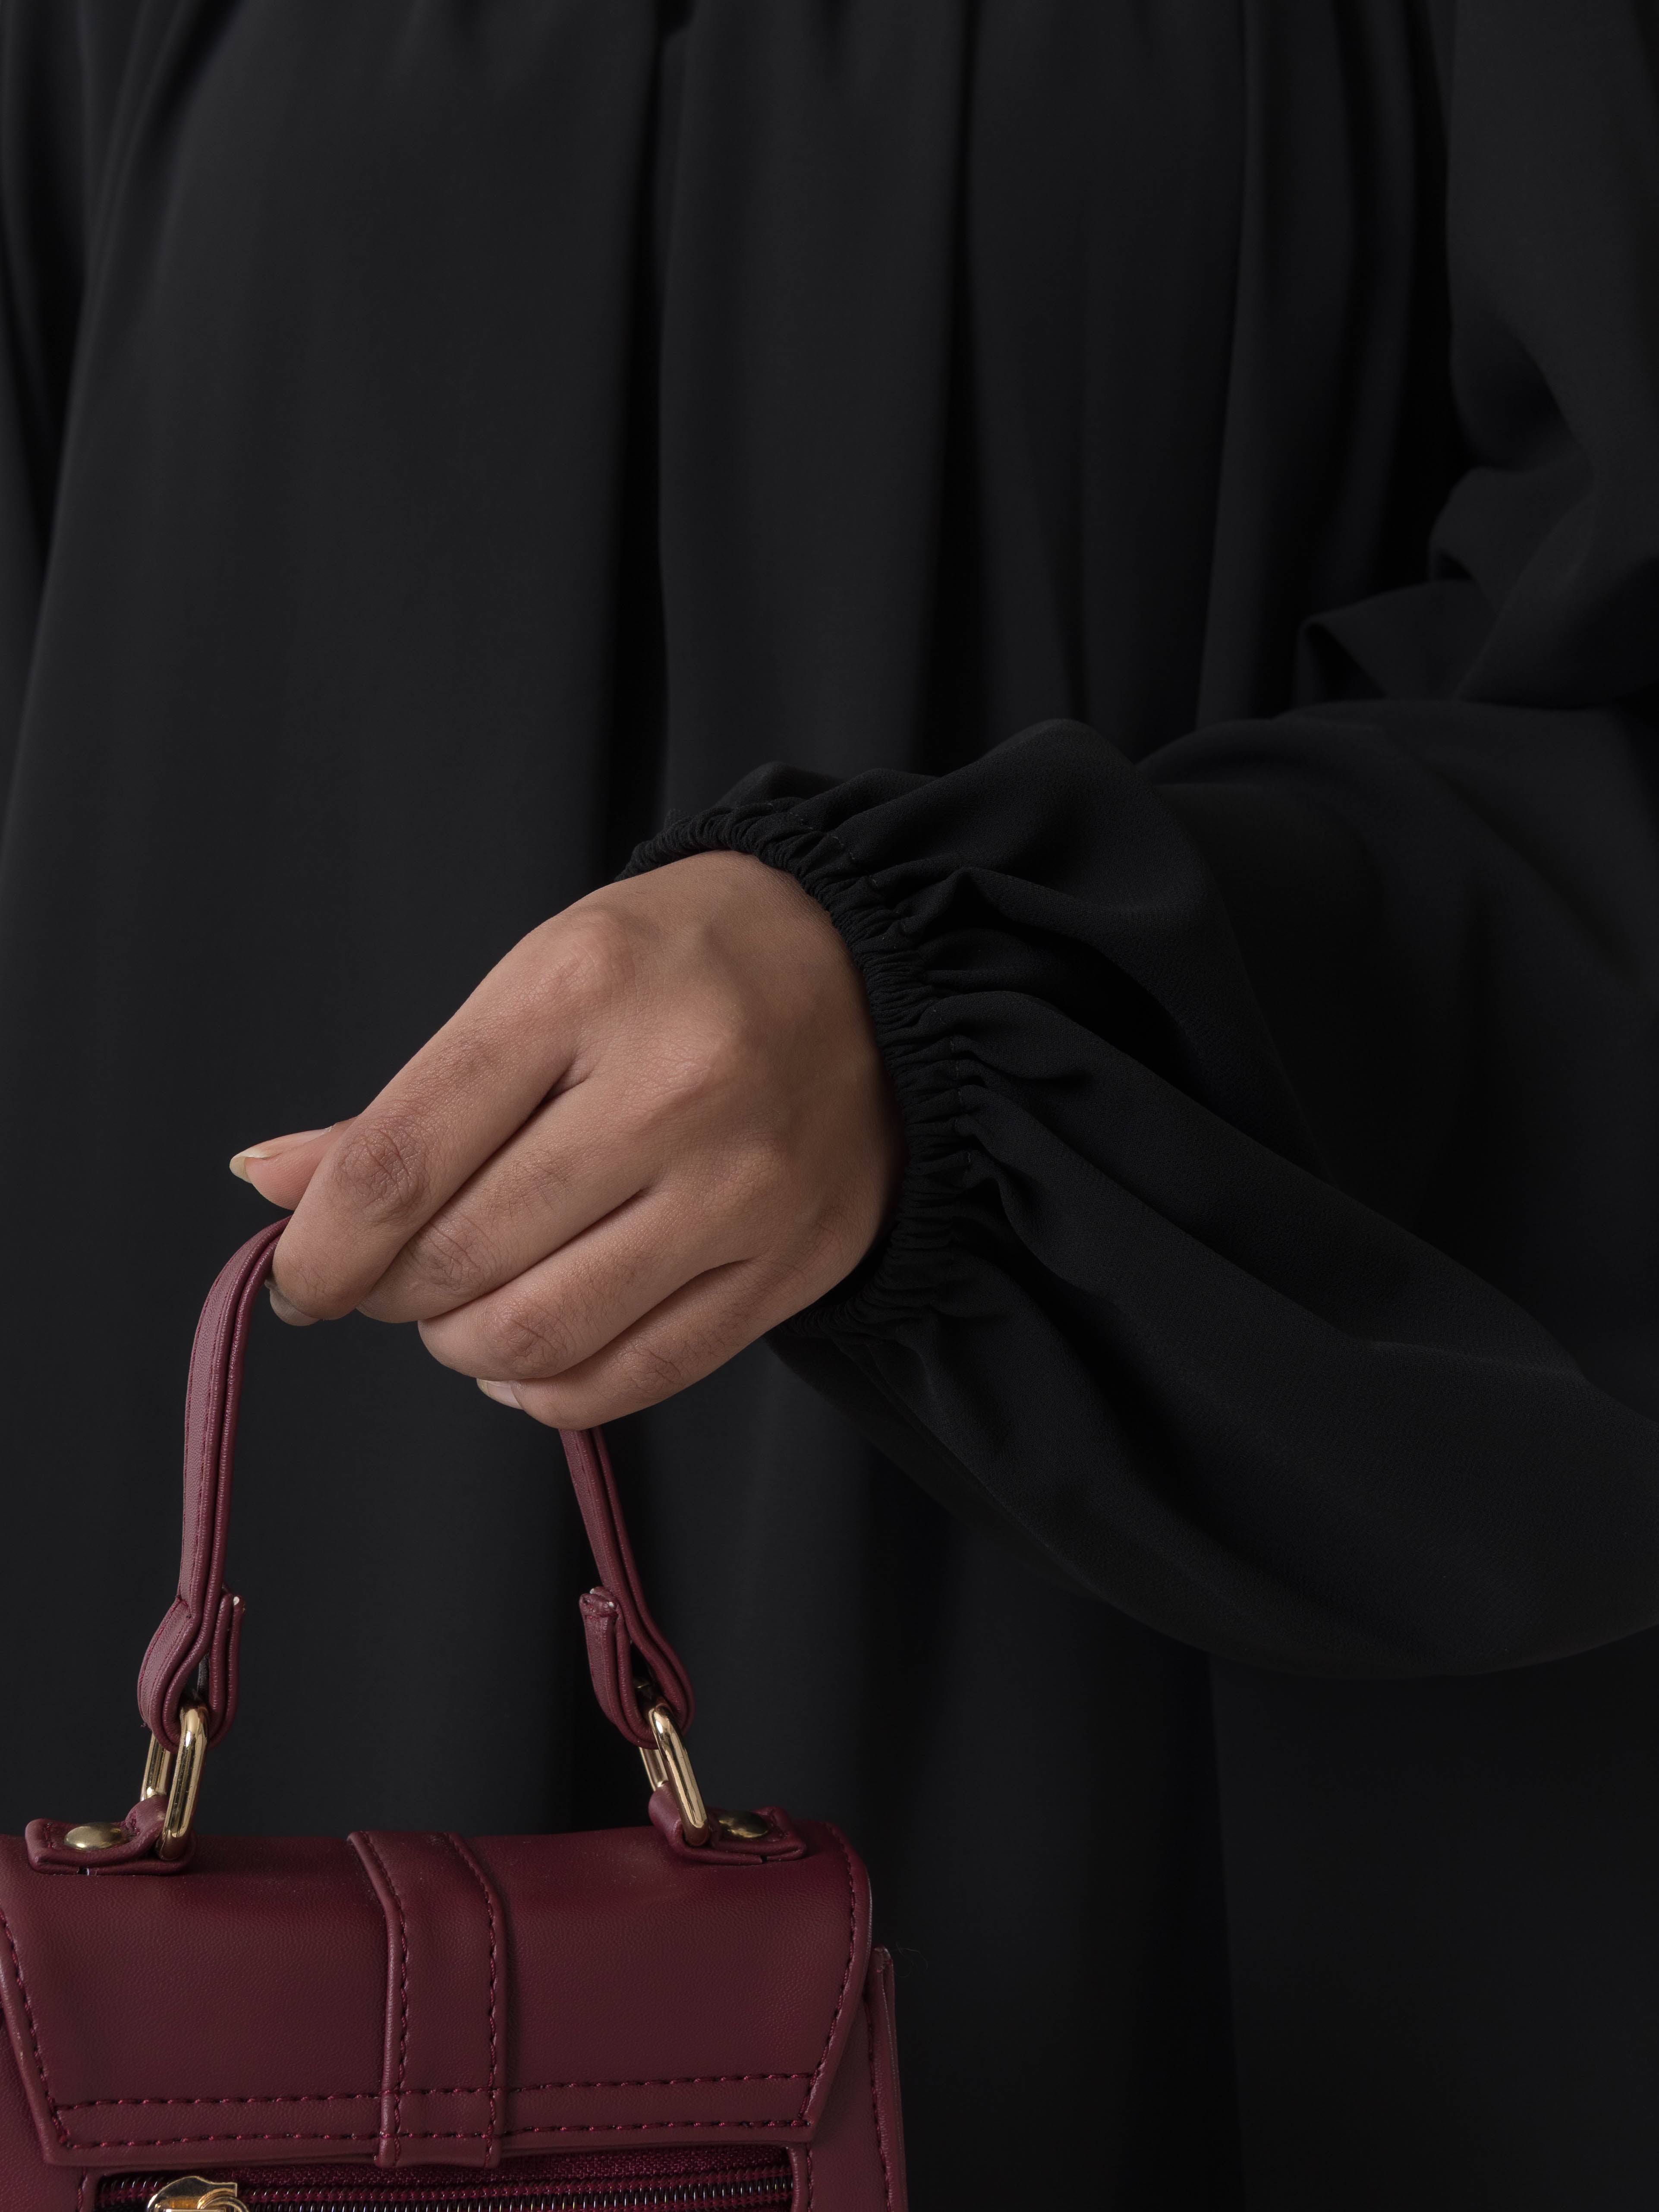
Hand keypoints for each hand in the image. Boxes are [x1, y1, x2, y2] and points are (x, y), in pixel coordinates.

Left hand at [231, 853, 901, 1425]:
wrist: (877, 972)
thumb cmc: (681, 970)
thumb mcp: (537, 984)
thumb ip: (407, 1102)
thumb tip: (270, 1186)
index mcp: (583, 988)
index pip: (402, 1159)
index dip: (322, 1246)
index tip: (302, 1275)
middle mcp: (674, 1089)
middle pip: (461, 1258)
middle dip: (392, 1292)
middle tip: (393, 1275)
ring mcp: (743, 1186)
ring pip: (541, 1336)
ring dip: (464, 1346)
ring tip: (464, 1311)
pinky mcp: (794, 1261)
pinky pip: (635, 1377)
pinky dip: (550, 1390)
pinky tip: (531, 1357)